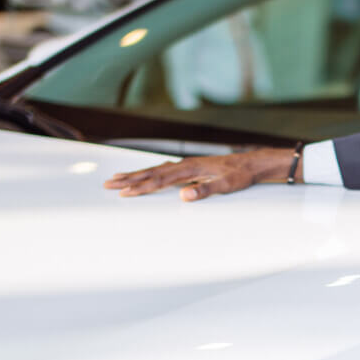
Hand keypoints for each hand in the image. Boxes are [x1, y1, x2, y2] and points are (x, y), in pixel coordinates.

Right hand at [103, 147, 296, 199]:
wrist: (251, 163)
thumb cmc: (240, 175)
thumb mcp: (226, 185)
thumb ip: (205, 190)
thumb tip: (184, 196)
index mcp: (189, 169)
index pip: (160, 180)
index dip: (141, 187)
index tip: (124, 192)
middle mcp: (185, 164)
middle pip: (151, 172)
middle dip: (129, 179)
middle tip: (108, 183)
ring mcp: (187, 165)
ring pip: (155, 170)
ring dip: (136, 175)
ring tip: (118, 179)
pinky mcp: (190, 168)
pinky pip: (164, 170)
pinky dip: (151, 173)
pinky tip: (146, 175)